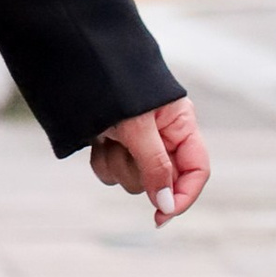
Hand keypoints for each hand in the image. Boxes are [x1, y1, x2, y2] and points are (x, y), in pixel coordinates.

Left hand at [89, 96, 208, 226]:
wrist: (79, 62)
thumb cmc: (115, 87)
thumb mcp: (138, 126)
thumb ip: (155, 166)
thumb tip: (166, 205)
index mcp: (181, 124)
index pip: (196, 170)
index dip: (184, 195)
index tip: (162, 215)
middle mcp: (164, 135)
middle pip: (162, 180)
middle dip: (139, 172)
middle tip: (123, 147)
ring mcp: (138, 142)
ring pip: (134, 180)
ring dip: (117, 164)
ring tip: (108, 136)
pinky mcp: (115, 144)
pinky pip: (112, 172)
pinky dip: (102, 160)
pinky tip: (97, 139)